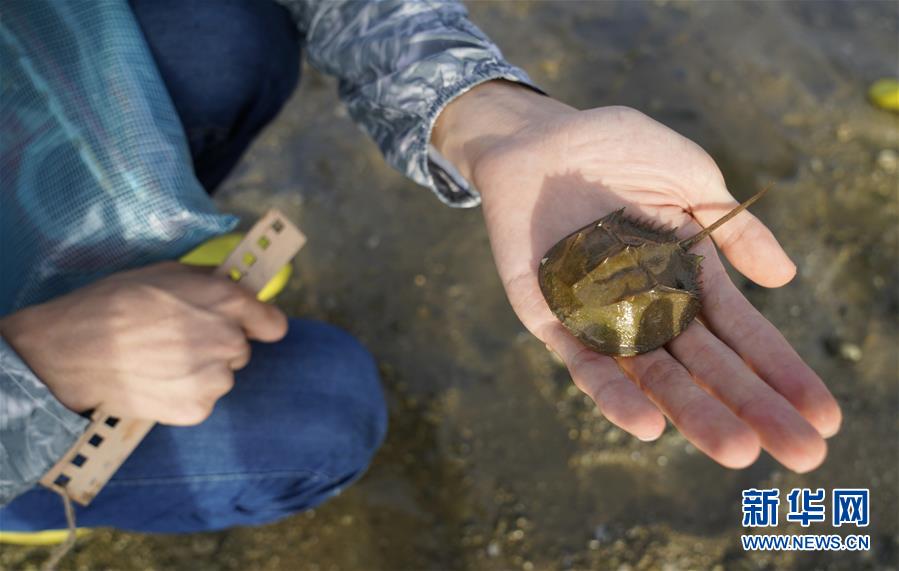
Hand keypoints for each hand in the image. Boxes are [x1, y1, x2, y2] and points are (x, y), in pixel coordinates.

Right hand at [0, 262, 286, 424]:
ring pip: (221, 377)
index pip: (274, 324)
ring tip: (160, 362)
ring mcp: (215, 379)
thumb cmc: (116, 302)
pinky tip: (155, 382)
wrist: (73, 350)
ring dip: (201, 372)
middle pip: (241, 350)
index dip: (258, 324)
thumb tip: (234, 284)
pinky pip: (201, 400)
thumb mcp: (168, 272)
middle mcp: (229, 341)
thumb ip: (210, 281)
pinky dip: (183, 395)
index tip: (245, 327)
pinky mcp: (196, 409)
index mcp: (228, 302)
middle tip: (178, 340)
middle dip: (218, 346)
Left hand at [433, 81, 841, 471]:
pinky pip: (585, 362)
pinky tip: (649, 425)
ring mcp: (603, 316)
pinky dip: (613, 393)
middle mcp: (651, 305)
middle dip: (752, 407)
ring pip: (652, 375)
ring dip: (693, 413)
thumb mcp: (688, 176)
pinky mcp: (555, 319)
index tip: (823, 416)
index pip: (741, 332)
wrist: (539, 138)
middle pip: (706, 366)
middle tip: (802, 454)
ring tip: (737, 450)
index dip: (781, 371)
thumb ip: (732, 228)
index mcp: (689, 276)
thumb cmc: (615, 150)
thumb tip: (785, 278)